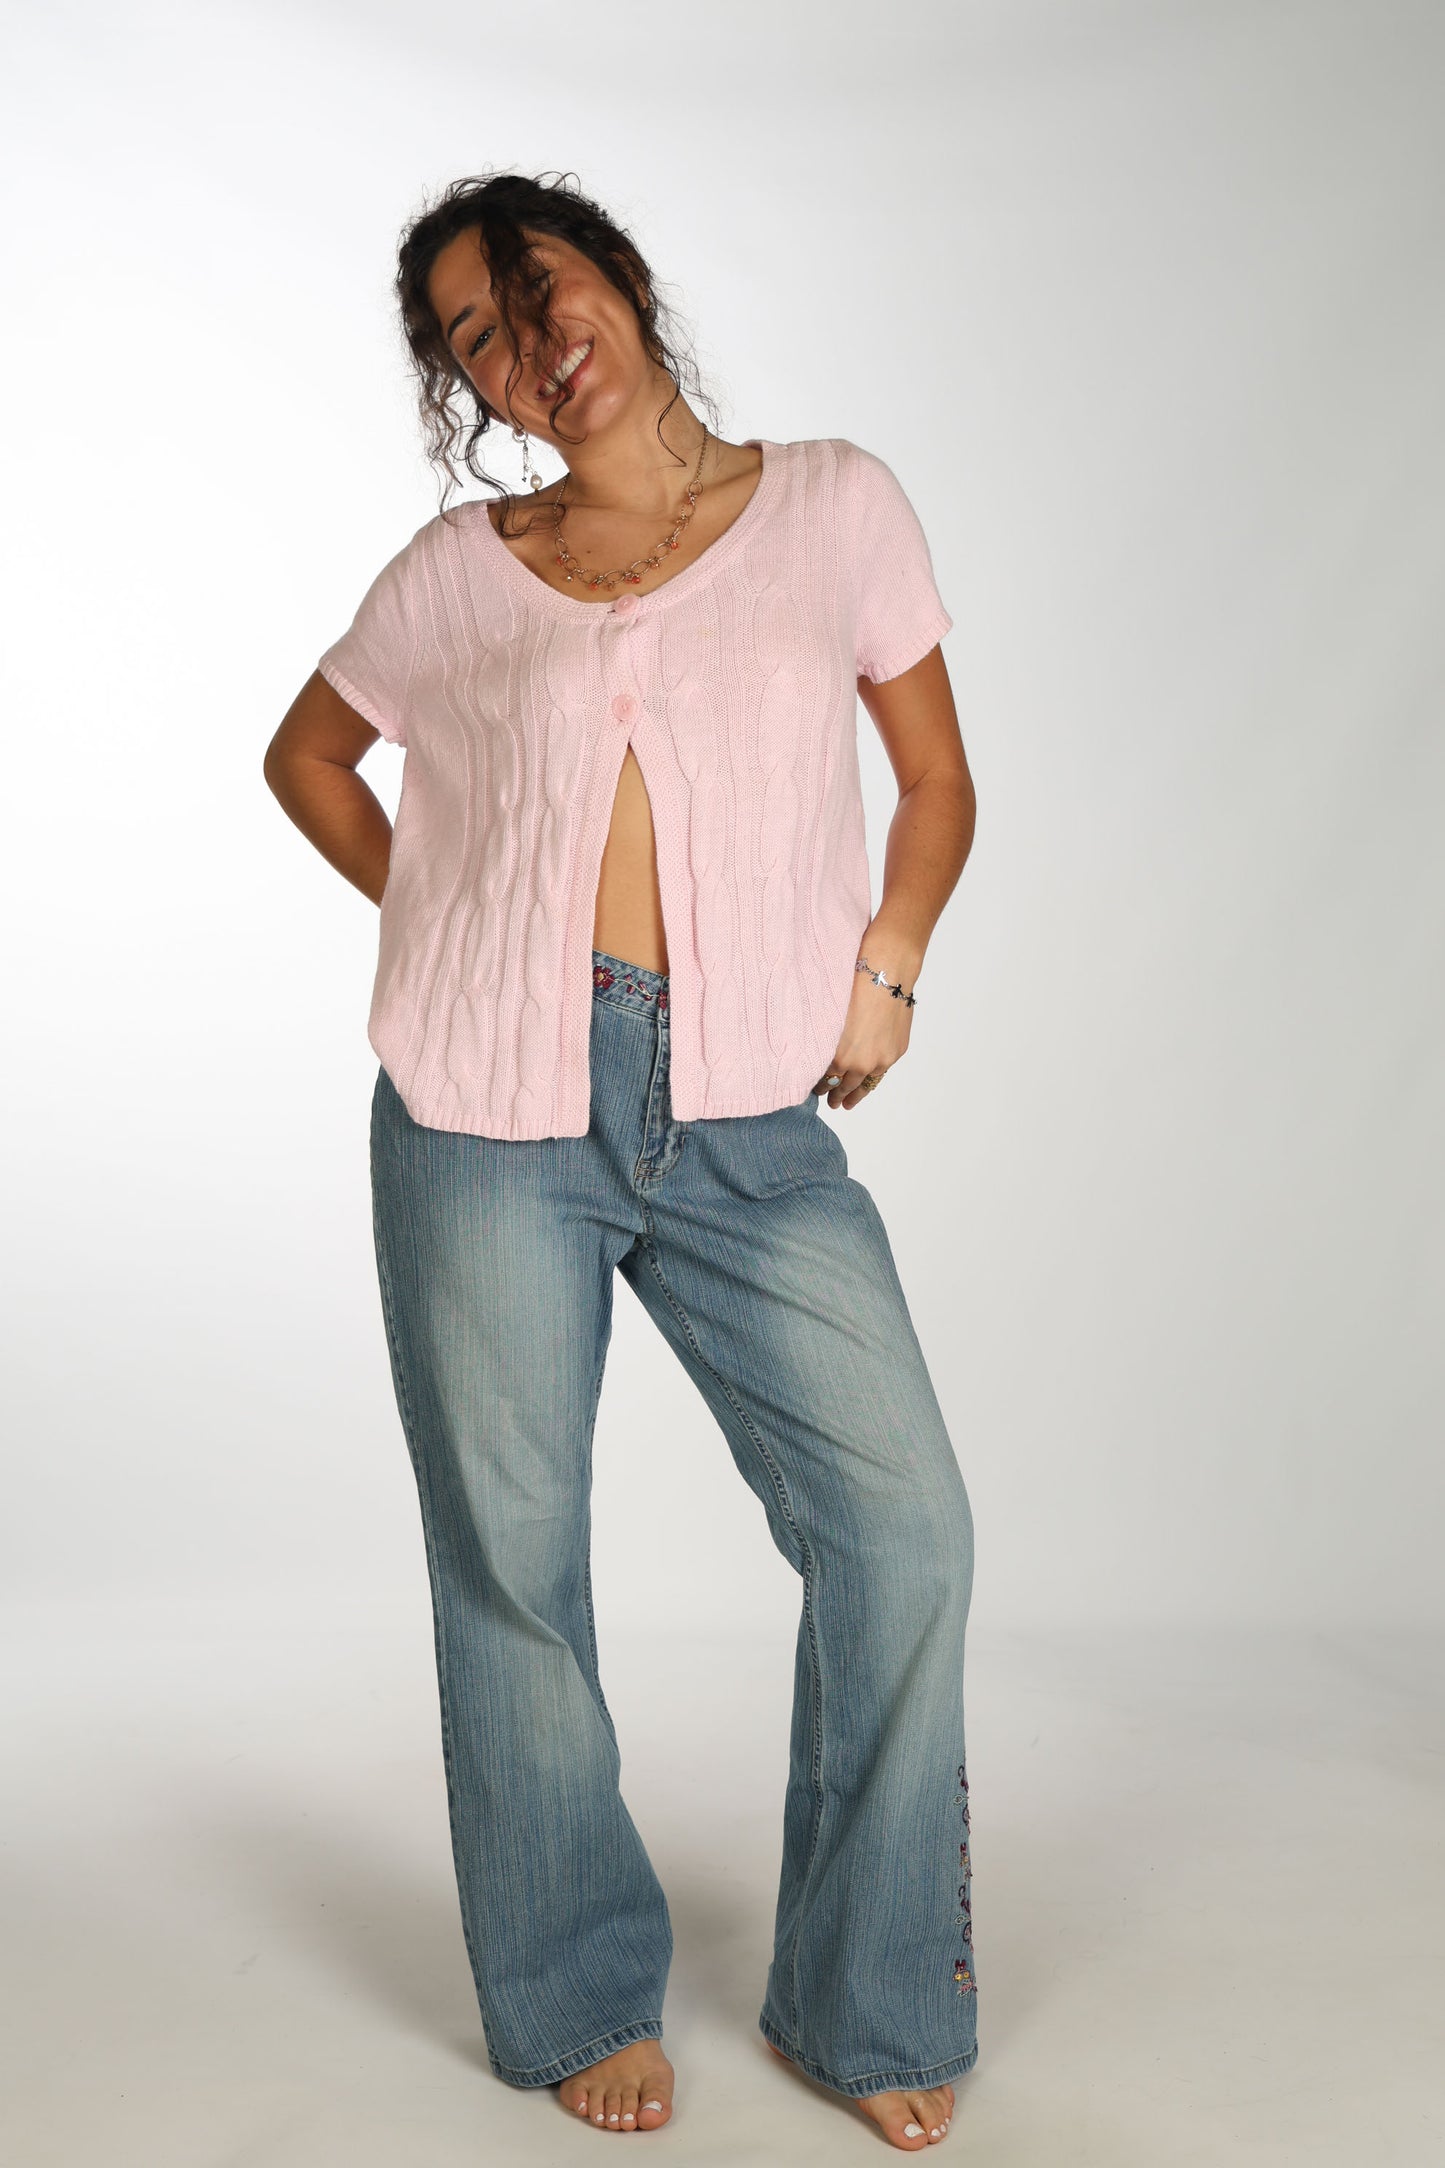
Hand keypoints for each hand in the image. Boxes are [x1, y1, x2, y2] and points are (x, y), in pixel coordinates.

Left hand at [812, 967, 914, 1110]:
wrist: (886, 975)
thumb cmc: (853, 987)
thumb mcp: (829, 1018)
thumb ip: (826, 1042)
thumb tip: (819, 1054)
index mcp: (839, 1056)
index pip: (824, 1079)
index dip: (819, 1085)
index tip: (814, 1089)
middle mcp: (860, 1063)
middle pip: (844, 1086)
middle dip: (835, 1095)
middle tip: (830, 1103)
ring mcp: (881, 1059)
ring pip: (865, 1084)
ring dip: (855, 1094)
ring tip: (847, 1103)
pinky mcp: (896, 1051)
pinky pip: (881, 1073)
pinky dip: (871, 1080)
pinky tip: (867, 1083)